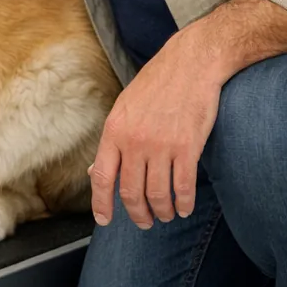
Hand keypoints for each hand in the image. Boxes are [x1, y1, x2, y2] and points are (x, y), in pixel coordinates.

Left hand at [88, 31, 222, 228]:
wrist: (190, 63)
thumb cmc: (157, 84)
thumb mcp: (124, 108)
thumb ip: (113, 141)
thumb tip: (96, 171)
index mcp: (114, 131)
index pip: (102, 177)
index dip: (102, 204)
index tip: (105, 221)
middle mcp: (134, 141)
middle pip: (131, 192)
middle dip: (138, 214)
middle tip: (145, 222)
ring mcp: (161, 145)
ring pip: (158, 195)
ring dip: (162, 211)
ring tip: (166, 215)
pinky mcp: (188, 147)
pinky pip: (183, 187)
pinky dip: (184, 203)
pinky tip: (184, 207)